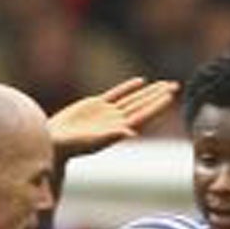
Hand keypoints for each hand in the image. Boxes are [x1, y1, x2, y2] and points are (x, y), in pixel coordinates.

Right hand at [48, 78, 178, 159]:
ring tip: (163, 84)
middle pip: (143, 105)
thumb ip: (112, 136)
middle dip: (159, 95)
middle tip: (175, 85)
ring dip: (148, 91)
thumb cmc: (71, 146)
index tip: (171, 96)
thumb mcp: (92, 141)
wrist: (54, 142)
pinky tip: (140, 82)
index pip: (144, 115)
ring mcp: (107, 113)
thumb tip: (131, 133)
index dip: (158, 105)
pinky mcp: (96, 106)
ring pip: (133, 99)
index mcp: (119, 130)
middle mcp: (117, 121)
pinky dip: (128, 87)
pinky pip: (117, 94)